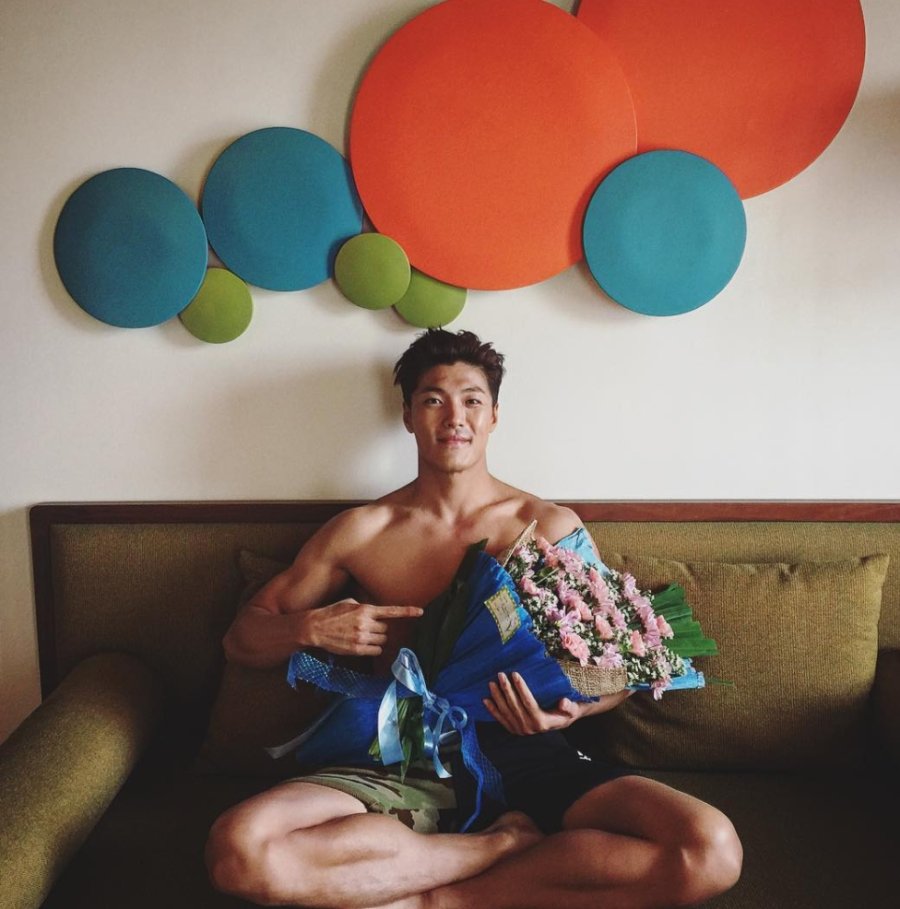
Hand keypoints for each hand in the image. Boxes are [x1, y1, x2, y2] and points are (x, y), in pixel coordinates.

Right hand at [301, 599, 422, 655]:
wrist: (315, 627)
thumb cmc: (331, 612)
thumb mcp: (349, 602)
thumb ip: (365, 607)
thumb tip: (376, 612)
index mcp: (365, 609)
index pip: (391, 611)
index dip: (407, 612)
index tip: (420, 612)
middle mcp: (365, 623)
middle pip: (386, 629)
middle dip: (380, 628)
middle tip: (369, 627)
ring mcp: (362, 638)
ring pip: (382, 641)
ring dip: (377, 639)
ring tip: (364, 635)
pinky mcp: (357, 649)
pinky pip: (376, 651)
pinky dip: (374, 648)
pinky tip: (364, 644)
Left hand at [484, 672, 585, 734]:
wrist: (561, 722)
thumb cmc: (567, 712)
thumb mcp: (573, 709)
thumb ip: (569, 707)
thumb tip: (564, 702)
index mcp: (542, 722)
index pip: (529, 702)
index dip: (521, 688)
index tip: (515, 674)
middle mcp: (530, 728)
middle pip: (515, 706)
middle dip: (506, 689)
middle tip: (500, 674)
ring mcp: (520, 730)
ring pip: (506, 712)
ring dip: (497, 697)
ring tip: (492, 683)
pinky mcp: (514, 730)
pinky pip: (501, 720)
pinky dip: (493, 710)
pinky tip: (485, 700)